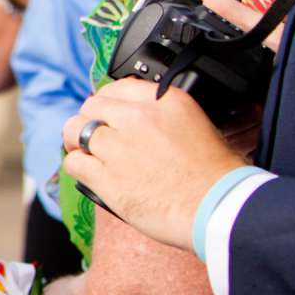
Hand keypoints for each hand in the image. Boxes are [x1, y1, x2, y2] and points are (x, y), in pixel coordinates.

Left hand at [59, 81, 242, 252]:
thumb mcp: (198, 125)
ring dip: (78, 141)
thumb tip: (142, 121)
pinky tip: (88, 172)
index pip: (119, 87)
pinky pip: (74, 162)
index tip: (107, 112)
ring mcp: (119, 146)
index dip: (108, 101)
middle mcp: (138, 118)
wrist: (220, 207)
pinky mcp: (107, 177)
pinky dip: (77, 166)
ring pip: (75, 130)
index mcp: (165, 101)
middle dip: (90, 119)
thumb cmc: (217, 175)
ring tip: (86, 152)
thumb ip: (165, 116)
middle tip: (94, 134)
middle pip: (92, 106)